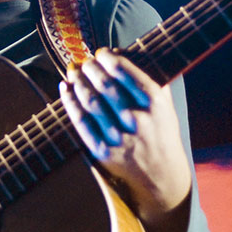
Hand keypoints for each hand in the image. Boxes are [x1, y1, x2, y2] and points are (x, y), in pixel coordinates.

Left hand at [59, 48, 191, 222]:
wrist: (163, 178)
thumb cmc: (162, 135)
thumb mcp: (166, 107)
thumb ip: (149, 79)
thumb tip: (121, 53)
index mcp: (156, 104)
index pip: (126, 73)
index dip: (108, 59)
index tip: (101, 53)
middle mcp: (139, 120)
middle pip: (106, 86)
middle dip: (91, 69)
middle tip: (85, 62)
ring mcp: (120, 138)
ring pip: (92, 102)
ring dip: (78, 82)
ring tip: (73, 71)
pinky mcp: (103, 152)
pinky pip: (82, 123)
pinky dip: (70, 103)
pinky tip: (65, 89)